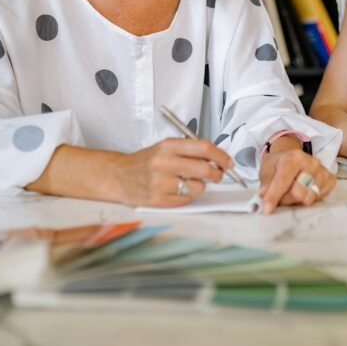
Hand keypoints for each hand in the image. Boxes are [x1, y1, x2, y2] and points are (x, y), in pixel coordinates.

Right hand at [107, 138, 231, 206]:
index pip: (204, 148)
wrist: (118, 176)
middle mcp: (164, 162)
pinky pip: (186, 199)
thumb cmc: (145, 162)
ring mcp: (161, 182)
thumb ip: (189, 150)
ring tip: (188, 182)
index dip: (221, 156)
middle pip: (205, 169)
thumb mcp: (165, 148)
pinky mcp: (158, 199)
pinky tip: (176, 190)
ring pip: (198, 187)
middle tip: (218, 175)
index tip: (228, 163)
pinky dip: (187, 196)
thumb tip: (218, 159)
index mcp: (168, 146)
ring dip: (200, 186)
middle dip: (217, 174)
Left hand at [258, 149, 335, 214]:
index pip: (283, 180)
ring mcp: (323, 172)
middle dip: (285, 200)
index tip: (266, 210)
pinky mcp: (330, 181)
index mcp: (294, 157)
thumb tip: (264, 196)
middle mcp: (312, 163)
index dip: (274, 196)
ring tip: (291, 194)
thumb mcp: (267, 169)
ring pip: (309, 198)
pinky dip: (309, 199)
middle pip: (298, 193)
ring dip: (297, 201)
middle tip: (280, 198)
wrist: (293, 157)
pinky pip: (319, 199)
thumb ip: (266, 183)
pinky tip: (304, 192)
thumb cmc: (279, 164)